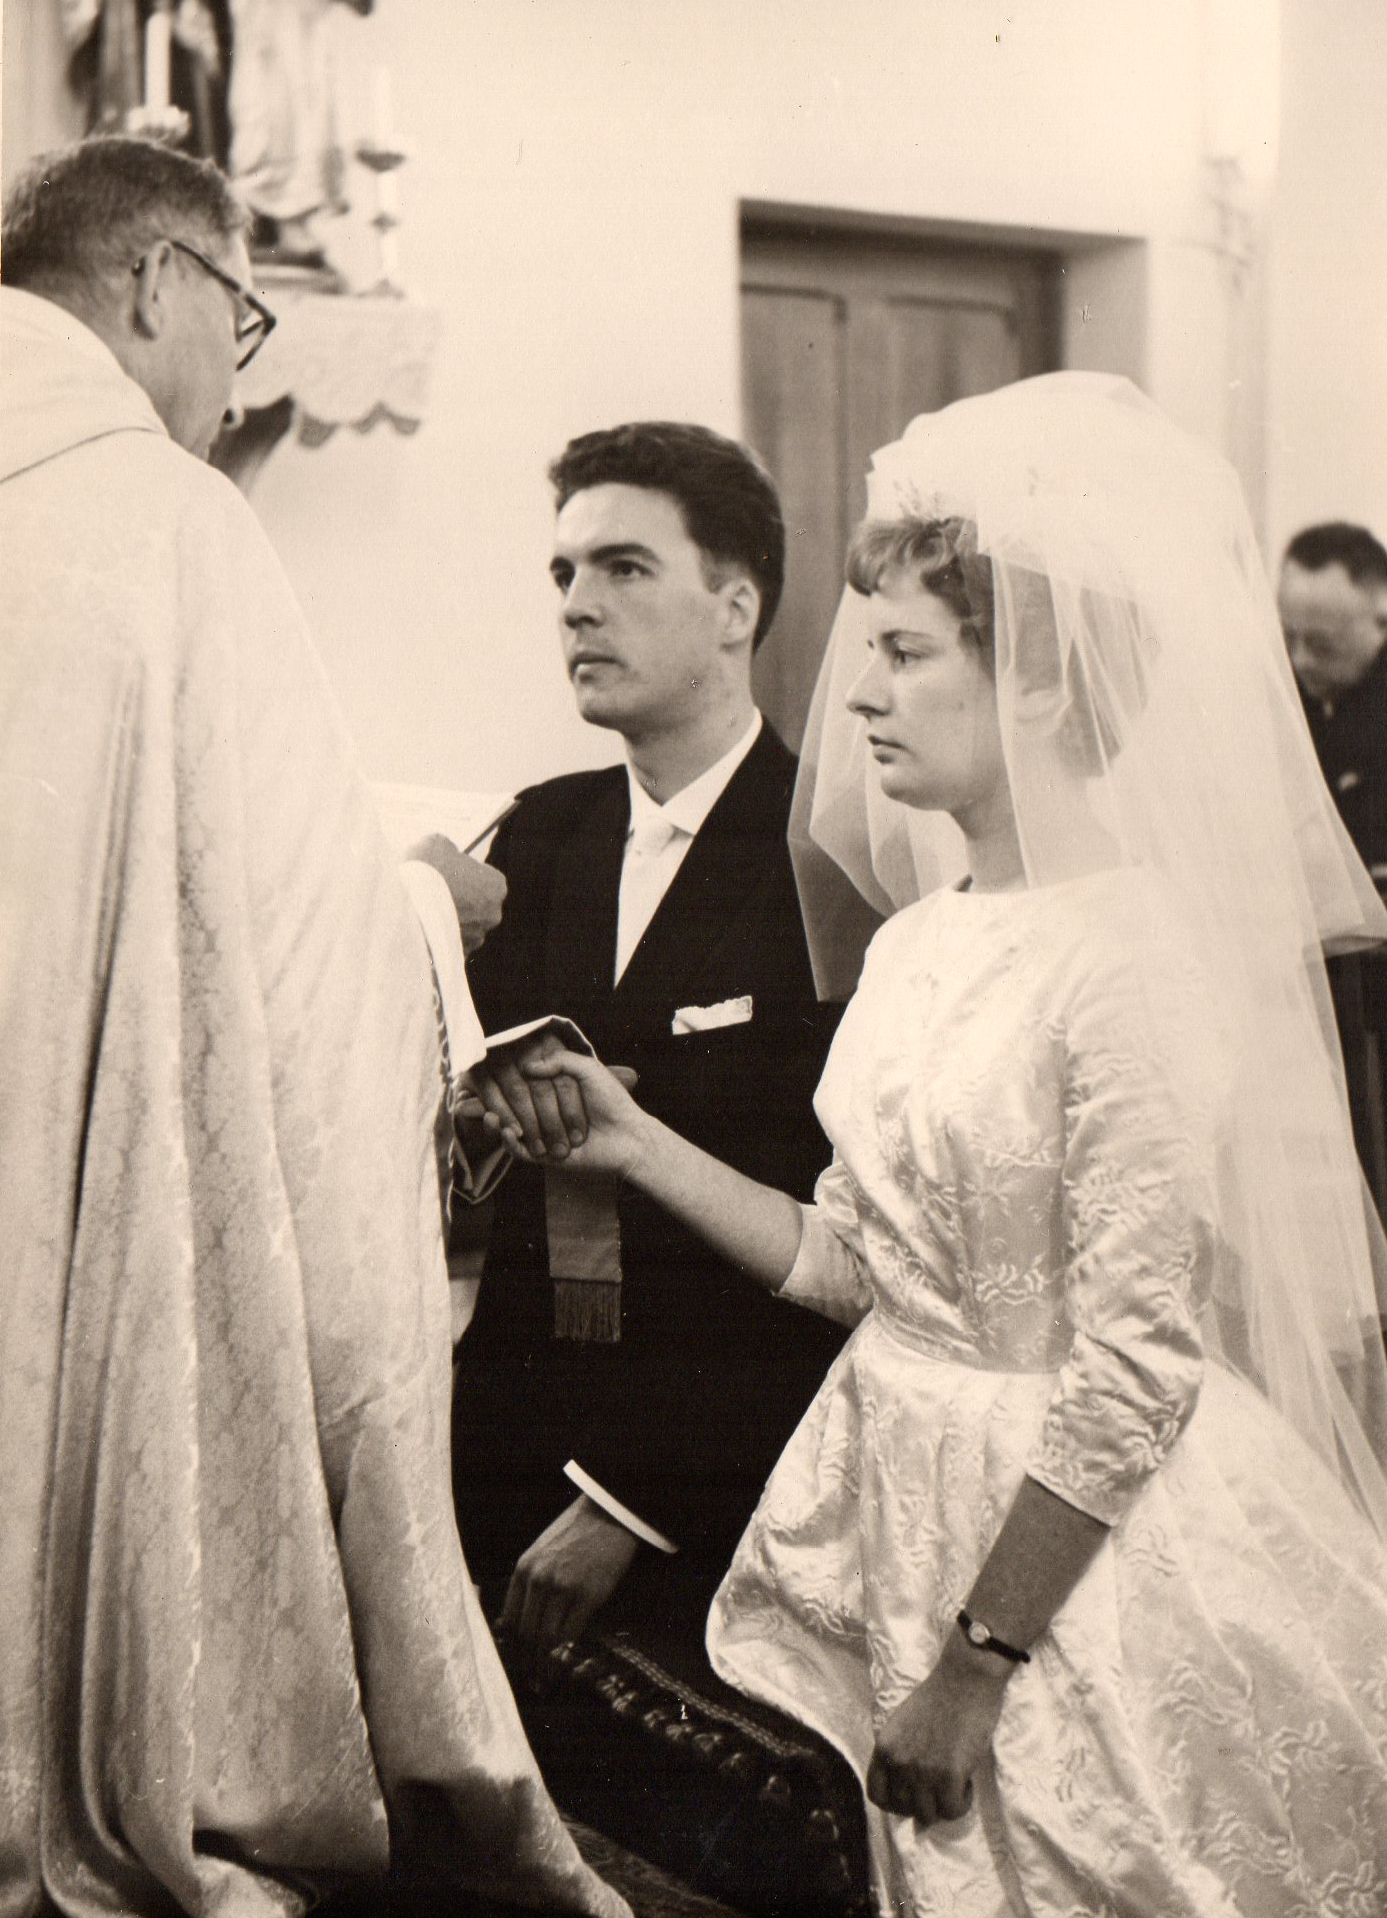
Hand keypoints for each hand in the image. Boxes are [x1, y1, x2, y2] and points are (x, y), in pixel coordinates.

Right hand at [407, 833, 506, 953]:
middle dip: (458, 899)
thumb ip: (447, 850)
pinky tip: (418, 928)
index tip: (448, 872)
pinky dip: (435, 939)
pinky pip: (447, 945)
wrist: (398, 909)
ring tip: (420, 911)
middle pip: (476, 905)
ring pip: (462, 927)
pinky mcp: (454, 957)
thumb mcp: (435, 844)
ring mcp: (475, 940)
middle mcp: (492, 915)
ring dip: (446, 921)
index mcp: (495, 886)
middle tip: (432, 891)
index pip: (486, 878)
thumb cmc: (422, 872)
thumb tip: (445, 853)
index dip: (465, 874)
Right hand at [470, 1043, 645, 1175]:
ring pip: (514, 1130)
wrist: (629, 1136)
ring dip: (501, 1123)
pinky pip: (520, 1152)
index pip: (524, 1085)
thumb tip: (525, 1065)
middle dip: (503, 1104)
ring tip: (489, 1114)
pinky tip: (504, 1129)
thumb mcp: (589, 1070)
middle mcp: (545, 1114)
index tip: (489, 1068)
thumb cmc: (612, 1100)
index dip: (508, 1079)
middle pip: (516, 1109)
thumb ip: (560, 1061)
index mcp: (554, 1092)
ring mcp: (543, 1135)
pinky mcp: (546, 1157)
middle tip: (479, 1097)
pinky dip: (508, 1142)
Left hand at [500, 1494, 641, 1686]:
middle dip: (526, 1660)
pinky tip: (564, 1660)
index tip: (516, 1663)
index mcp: (523, 1569)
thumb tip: (511, 1622)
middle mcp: (538, 1580)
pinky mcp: (588, 1595)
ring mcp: (563, 1588)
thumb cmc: (575, 1533)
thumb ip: (527, 1583)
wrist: (607, 1514)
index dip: (512, 1646)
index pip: (509, 1619)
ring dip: (545, 1661)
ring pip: (546, 1638)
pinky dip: (565, 1650)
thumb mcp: (541, 1552)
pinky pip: (570, 1632)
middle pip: (526, 1633)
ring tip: (545, 1678)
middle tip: (532, 1679)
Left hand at [865, 1632, 1012, 1825]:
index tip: (912, 1795)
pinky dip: (962, 1802)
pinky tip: (966, 1782)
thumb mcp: (903, 1724)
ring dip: (943, 1804)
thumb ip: (899, 1753)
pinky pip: (953, 1810)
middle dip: (923, 1802)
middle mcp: (899, 1762)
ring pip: (928, 1815)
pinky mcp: (949, 1775)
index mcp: (884, 1747)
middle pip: (904, 1808)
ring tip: (954, 1783)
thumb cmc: (939, 1696)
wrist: (965, 1678)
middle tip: (939, 1787)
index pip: (876, 1795)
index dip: (895, 1802)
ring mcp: (923, 1771)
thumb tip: (905, 1787)